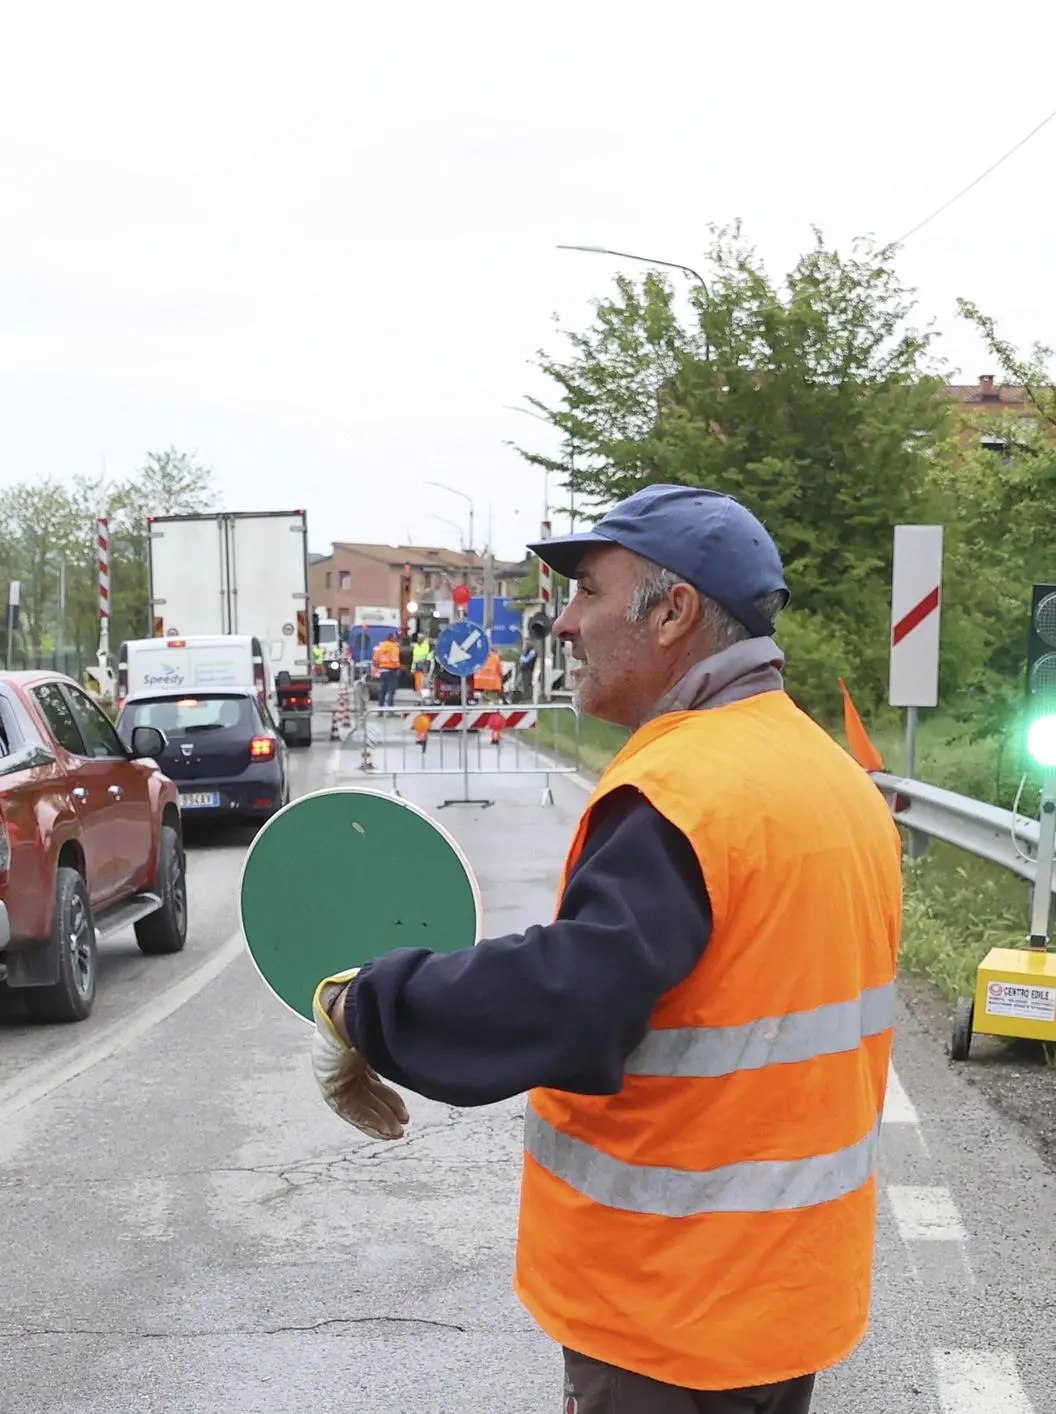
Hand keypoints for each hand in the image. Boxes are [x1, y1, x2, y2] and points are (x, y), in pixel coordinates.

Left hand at [311, 970, 409, 1140]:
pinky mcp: (330, 1086)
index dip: (389, 1096)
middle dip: (385, 1111)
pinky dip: (368, 1121)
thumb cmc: (376, 1015)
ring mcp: (336, 1074)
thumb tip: (438, 1031)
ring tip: (397, 1133)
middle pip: (366, 1093)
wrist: (351, 1015)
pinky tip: (385, 1131)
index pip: (371, 1077)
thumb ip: (407, 1039)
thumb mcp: (395, 1030)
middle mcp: (344, 1062)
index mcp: (356, 1045)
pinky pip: (350, 1110)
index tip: (404, 1110)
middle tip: (402, 1125)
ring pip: (358, 1105)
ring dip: (378, 1120)